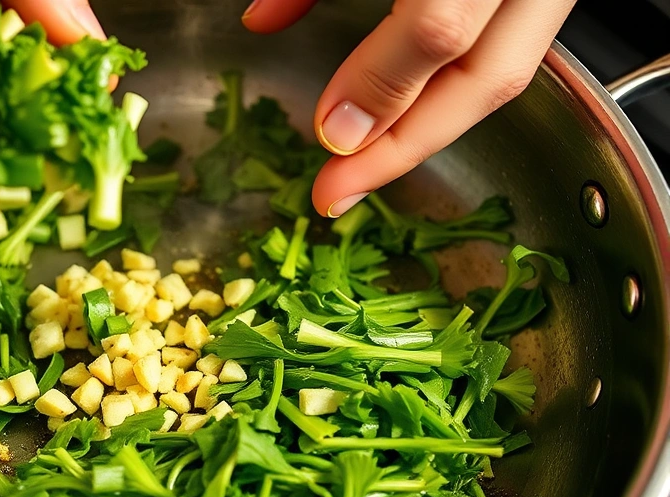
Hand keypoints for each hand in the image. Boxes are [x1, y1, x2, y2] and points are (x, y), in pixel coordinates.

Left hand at [242, 0, 575, 217]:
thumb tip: (262, 20)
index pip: (439, 26)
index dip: (382, 86)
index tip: (331, 139)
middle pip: (491, 75)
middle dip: (409, 145)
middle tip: (341, 193)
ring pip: (511, 68)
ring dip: (434, 124)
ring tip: (369, 168)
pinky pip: (516, 42)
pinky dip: (458, 79)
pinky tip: (398, 114)